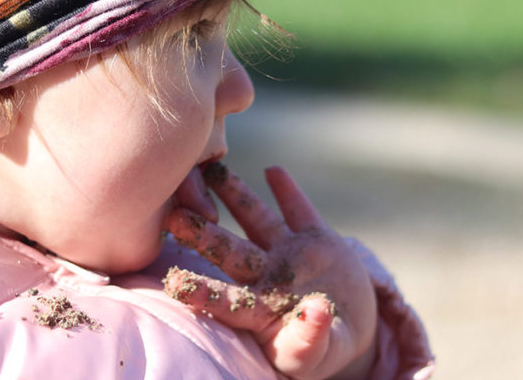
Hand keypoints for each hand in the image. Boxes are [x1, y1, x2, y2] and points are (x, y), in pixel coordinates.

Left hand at [164, 164, 377, 379]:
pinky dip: (289, 191)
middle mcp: (266, 277)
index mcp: (260, 311)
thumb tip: (316, 311)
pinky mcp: (316, 239)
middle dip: (203, 235)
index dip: (201, 292)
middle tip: (173, 215)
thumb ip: (311, 338)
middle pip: (230, 252)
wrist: (350, 325)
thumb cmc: (325, 350)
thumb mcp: (318, 353)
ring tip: (209, 171)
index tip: (172, 280)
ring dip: (235, 196)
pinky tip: (272, 169)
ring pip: (256, 220)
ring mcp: (288, 254)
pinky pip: (300, 211)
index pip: (226, 300)